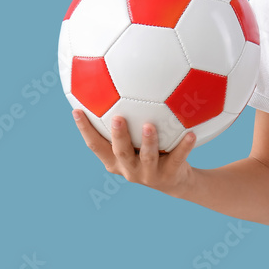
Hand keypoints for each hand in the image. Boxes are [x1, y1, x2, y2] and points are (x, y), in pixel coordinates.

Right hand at [72, 111, 195, 196]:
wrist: (176, 181)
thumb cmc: (151, 153)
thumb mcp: (134, 143)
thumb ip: (125, 123)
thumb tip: (114, 86)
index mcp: (115, 161)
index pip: (95, 146)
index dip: (85, 130)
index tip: (76, 110)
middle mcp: (129, 169)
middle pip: (120, 152)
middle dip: (117, 135)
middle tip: (116, 117)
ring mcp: (149, 174)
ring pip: (147, 156)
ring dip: (148, 141)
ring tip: (149, 125)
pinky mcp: (170, 175)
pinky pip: (178, 158)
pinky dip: (184, 146)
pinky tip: (191, 133)